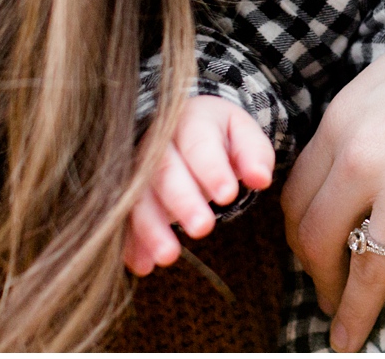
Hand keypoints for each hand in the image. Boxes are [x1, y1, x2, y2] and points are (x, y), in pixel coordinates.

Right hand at [124, 95, 274, 276]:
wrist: (187, 126)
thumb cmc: (220, 135)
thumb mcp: (242, 134)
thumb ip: (254, 154)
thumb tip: (261, 178)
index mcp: (190, 120)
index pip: (200, 144)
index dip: (212, 169)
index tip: (229, 194)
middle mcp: (156, 141)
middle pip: (165, 171)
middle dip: (183, 201)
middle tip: (203, 228)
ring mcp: (135, 166)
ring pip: (138, 196)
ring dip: (151, 228)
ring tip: (169, 256)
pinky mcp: (125, 192)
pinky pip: (124, 216)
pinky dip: (131, 242)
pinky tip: (143, 265)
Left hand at [282, 13, 384, 352]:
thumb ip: (355, 125)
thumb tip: (338, 173)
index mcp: (342, 122)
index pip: (298, 196)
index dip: (298, 234)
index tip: (307, 252)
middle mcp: (366, 160)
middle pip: (321, 239)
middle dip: (318, 278)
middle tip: (322, 299)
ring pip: (368, 271)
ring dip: (353, 311)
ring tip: (347, 337)